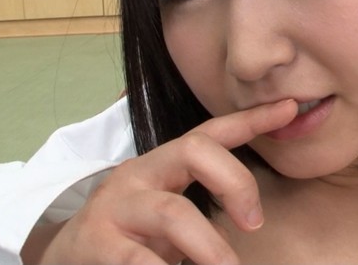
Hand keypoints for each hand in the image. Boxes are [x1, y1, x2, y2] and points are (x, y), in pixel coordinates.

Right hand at [22, 99, 297, 264]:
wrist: (66, 260)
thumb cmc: (132, 237)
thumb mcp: (171, 214)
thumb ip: (203, 205)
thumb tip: (255, 218)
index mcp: (162, 165)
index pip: (211, 133)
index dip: (252, 119)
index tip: (291, 108)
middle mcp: (139, 175)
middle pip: (196, 151)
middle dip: (236, 183)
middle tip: (254, 224)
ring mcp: (115, 207)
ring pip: (174, 212)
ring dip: (211, 247)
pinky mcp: (97, 242)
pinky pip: (139, 259)